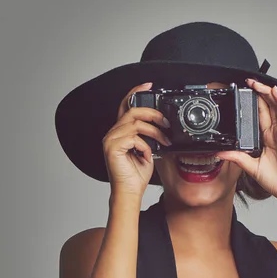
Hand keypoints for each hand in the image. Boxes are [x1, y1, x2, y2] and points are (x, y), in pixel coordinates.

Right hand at [103, 82, 171, 197]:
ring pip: (136, 124)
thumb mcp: (147, 150)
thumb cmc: (136, 175)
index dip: (135, 93)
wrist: (130, 192)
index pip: (125, 106)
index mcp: (120, 132)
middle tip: (166, 123)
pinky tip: (147, 155)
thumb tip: (161, 125)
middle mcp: (112, 133)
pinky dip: (145, 146)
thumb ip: (149, 136)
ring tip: (163, 141)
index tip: (148, 86)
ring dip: (154, 132)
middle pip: (132, 112)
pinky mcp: (112, 147)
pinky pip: (134, 138)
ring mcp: (110, 140)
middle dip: (153, 114)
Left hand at [215, 79, 276, 206]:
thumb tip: (221, 153)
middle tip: (249, 83)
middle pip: (268, 108)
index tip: (243, 95)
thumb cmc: (276, 180)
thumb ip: (236, 157)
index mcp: (268, 139)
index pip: (260, 116)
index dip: (253, 105)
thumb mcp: (250, 167)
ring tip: (259, 84)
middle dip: (259, 95)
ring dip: (268, 94)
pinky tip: (275, 92)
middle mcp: (276, 133)